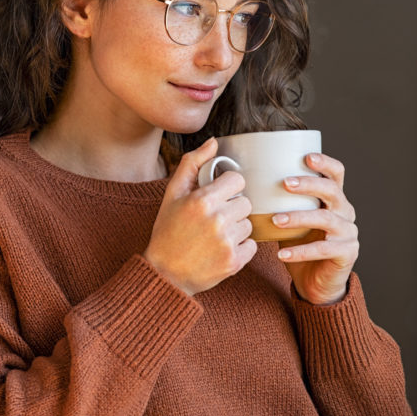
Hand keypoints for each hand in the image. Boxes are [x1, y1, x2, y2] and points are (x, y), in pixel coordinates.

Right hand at [144, 137, 256, 295]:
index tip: (217, 196)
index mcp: (203, 200)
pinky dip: (240, 248)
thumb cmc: (167, 231)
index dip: (228, 187)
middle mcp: (217, 220)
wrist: (164, 273)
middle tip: (214, 219)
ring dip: (236, 228)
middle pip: (245, 202)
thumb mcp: (173, 194)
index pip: (237, 180)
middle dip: (232, 208)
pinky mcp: (234, 262)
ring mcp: (227, 242)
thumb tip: (213, 142)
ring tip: (215, 236)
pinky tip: (221, 249)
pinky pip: (252, 245)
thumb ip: (192, 164)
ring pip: (249, 224)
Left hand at [274, 153, 358, 304]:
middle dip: (308, 184)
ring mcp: (349, 232)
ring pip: (326, 219)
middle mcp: (345, 212)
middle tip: (284, 183)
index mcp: (334, 199)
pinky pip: (324, 249)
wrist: (315, 282)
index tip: (306, 157)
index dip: (325, 163)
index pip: (336, 173)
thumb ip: (279, 202)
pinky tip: (282, 254)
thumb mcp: (289, 219)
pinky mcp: (347, 253)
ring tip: (276, 220)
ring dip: (299, 217)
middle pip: (332, 190)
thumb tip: (245, 183)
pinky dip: (301, 251)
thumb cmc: (300, 244)